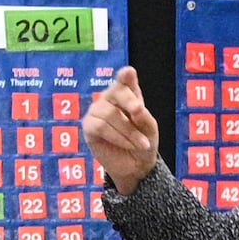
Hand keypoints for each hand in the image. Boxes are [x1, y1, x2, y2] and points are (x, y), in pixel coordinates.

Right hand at [80, 69, 161, 197]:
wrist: (136, 166)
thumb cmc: (143, 142)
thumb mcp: (150, 129)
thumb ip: (144, 117)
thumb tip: (136, 108)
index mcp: (128, 94)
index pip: (124, 80)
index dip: (125, 76)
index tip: (128, 73)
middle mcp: (110, 98)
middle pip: (116, 92)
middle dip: (129, 101)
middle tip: (139, 111)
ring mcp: (97, 111)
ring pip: (110, 114)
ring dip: (128, 131)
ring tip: (140, 144)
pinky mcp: (89, 126)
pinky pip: (100, 127)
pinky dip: (117, 137)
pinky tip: (127, 144)